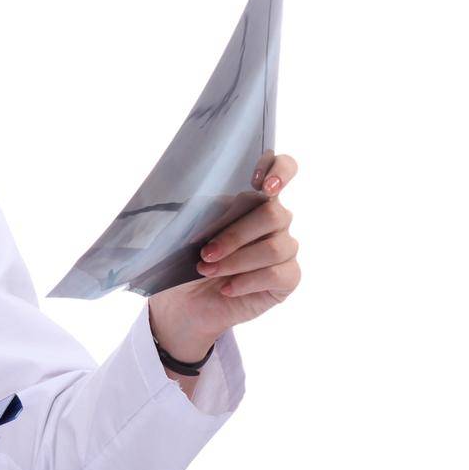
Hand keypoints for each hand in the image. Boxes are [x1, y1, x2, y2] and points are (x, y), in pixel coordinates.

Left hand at [149, 151, 301, 363]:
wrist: (182, 301)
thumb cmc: (184, 258)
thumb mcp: (186, 228)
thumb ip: (202, 209)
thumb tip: (201, 192)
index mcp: (251, 198)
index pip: (283, 168)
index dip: (280, 170)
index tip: (262, 185)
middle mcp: (274, 221)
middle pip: (274, 214)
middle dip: (235, 234)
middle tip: (205, 253)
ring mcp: (284, 249)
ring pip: (274, 247)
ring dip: (236, 260)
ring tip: (207, 271)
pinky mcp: (287, 279)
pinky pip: (277, 274)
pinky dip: (247, 281)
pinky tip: (227, 288)